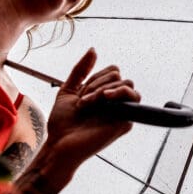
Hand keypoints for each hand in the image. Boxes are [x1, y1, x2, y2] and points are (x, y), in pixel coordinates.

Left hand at [44, 48, 139, 168]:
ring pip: (127, 85)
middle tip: (83, 101)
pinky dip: (116, 95)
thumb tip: (93, 50)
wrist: (59, 143)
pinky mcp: (125, 122)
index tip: (81, 92)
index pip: (113, 71)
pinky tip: (103, 101)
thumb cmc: (63, 122)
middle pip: (119, 76)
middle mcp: (114, 101)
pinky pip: (133, 100)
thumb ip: (81, 69)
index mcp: (104, 93)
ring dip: (104, 90)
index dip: (97, 76)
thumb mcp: (68, 89)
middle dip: (98, 84)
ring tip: (89, 103)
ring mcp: (121, 112)